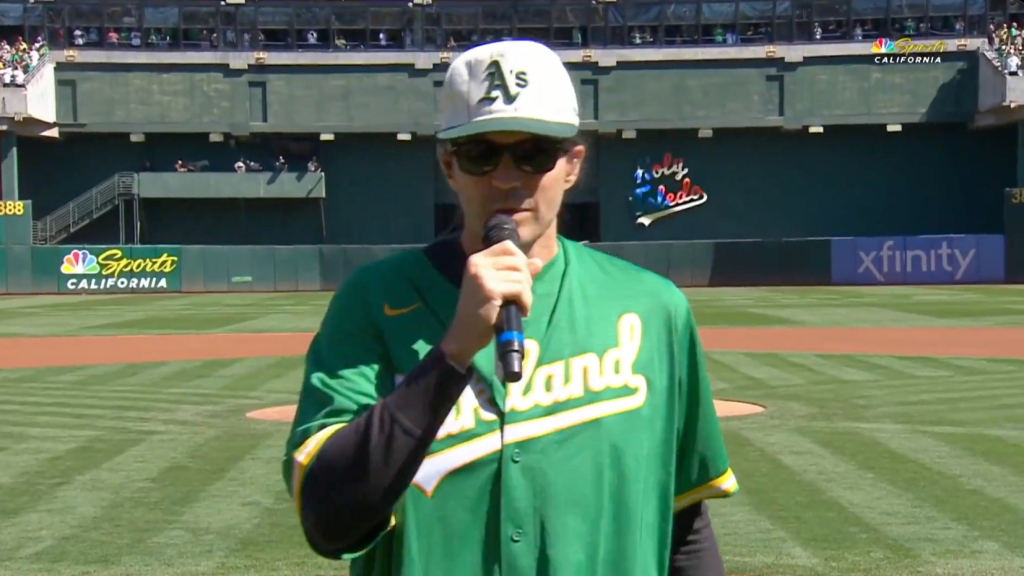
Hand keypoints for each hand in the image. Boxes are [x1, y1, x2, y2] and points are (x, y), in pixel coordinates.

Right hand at [439, 241, 543, 369]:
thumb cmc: (481, 312)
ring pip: (521, 276)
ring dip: (527, 293)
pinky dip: (526, 301)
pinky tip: (521, 311)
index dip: (521, 260)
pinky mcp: (489, 289)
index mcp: (477, 259)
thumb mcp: (497, 287)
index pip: (508, 246)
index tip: (521, 279)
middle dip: (527, 279)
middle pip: (518, 260)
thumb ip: (516, 273)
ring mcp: (482, 275)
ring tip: (521, 305)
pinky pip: (520, 289)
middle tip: (522, 297)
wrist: (464, 335)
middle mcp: (478, 263)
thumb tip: (538, 262)